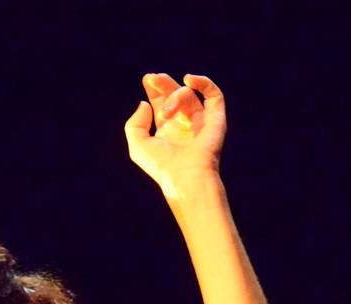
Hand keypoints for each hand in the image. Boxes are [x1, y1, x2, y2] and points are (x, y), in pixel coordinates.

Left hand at [124, 73, 226, 198]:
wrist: (186, 177)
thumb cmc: (162, 166)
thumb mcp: (138, 145)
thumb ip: (134, 123)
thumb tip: (144, 104)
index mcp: (166, 130)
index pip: (162, 102)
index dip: (155, 89)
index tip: (148, 79)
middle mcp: (184, 124)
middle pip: (174, 94)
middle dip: (163, 84)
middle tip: (153, 79)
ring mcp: (200, 121)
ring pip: (189, 95)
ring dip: (175, 96)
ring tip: (166, 112)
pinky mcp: (216, 119)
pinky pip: (214, 95)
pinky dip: (204, 83)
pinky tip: (189, 79)